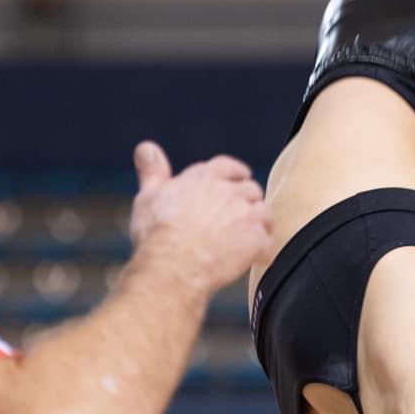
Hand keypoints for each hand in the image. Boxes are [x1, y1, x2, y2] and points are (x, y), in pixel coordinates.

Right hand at [128, 141, 272, 293]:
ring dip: (258, 223)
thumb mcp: (149, 196)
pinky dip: (261, 248)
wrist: (173, 265)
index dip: (235, 174)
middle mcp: (229, 191)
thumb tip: (147, 148)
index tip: (238, 180)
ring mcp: (246, 215)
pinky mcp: (256, 239)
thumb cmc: (157, 233)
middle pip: (250, 189)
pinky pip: (268, 241)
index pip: (229, 167)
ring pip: (264, 212)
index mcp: (204, 178)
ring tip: (247, 237)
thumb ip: (153, 171)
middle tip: (239, 217)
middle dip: (247, 201)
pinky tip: (252, 256)